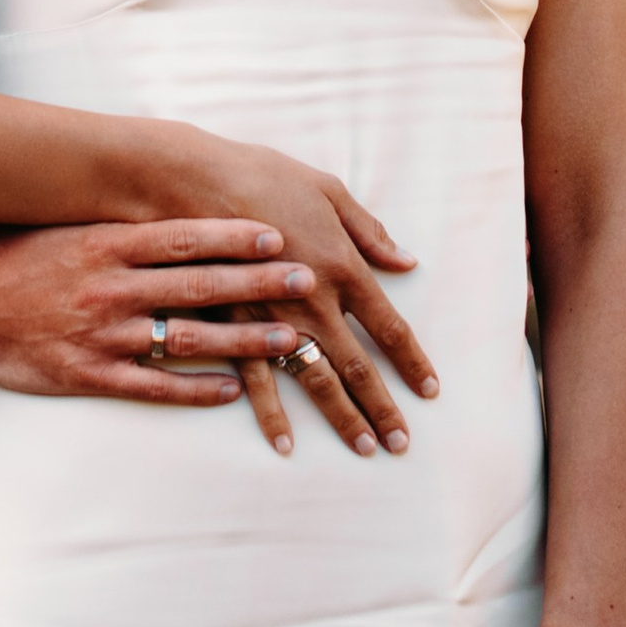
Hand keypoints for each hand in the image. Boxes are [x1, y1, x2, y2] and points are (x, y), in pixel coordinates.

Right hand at [0, 219, 320, 408]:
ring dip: (244, 339)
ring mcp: (101, 334)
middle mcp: (109, 287)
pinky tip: (232, 390)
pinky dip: (195, 389)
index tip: (278, 233)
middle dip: (258, 282)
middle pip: (199, 285)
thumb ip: (104, 213)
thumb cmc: (3, 256)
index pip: (182, 237)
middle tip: (307, 278)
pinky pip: (153, 386)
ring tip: (290, 339)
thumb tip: (147, 183)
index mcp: (104, 243)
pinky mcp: (87, 375)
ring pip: (187, 338)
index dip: (234, 236)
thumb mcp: (55, 222)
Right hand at [181, 140, 437, 460]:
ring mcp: (274, 318)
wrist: (195, 181)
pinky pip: (259, 381)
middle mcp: (315, 301)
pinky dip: (273, 415)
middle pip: (359, 367)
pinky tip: (286, 444)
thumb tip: (405, 261)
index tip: (430, 391)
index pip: (389, 327)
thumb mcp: (329, 190)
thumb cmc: (266, 177)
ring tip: (364, 449)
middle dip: (382, 408)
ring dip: (343, 419)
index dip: (412, 361)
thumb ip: (369, 231)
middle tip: (402, 443)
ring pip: (317, 381)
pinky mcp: (235, 325)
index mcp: (343, 266)